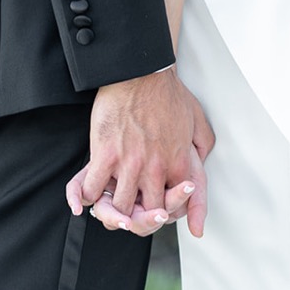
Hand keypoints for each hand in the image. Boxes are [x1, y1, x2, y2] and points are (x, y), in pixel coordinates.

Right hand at [64, 68, 214, 236]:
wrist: (141, 73)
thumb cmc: (167, 93)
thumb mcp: (198, 121)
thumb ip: (202, 146)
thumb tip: (201, 160)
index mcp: (177, 164)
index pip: (174, 205)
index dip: (163, 210)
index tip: (154, 208)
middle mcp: (154, 170)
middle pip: (145, 212)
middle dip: (137, 216)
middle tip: (128, 212)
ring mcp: (129, 164)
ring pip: (118, 206)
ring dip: (111, 209)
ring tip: (108, 204)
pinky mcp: (105, 154)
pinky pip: (92, 189)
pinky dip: (87, 197)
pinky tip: (88, 195)